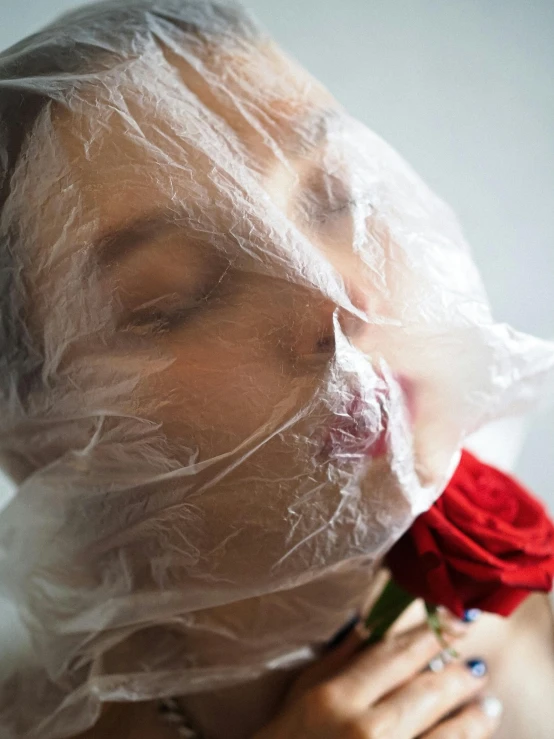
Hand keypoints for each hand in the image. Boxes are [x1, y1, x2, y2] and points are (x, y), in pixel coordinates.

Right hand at [253, 616, 501, 738]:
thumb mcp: (304, 691)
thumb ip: (339, 658)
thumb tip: (371, 623)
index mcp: (337, 697)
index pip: (394, 657)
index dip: (429, 637)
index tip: (454, 621)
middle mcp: (366, 729)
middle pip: (425, 692)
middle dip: (456, 672)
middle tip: (476, 659)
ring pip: (444, 734)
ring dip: (471, 717)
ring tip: (487, 703)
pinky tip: (472, 732)